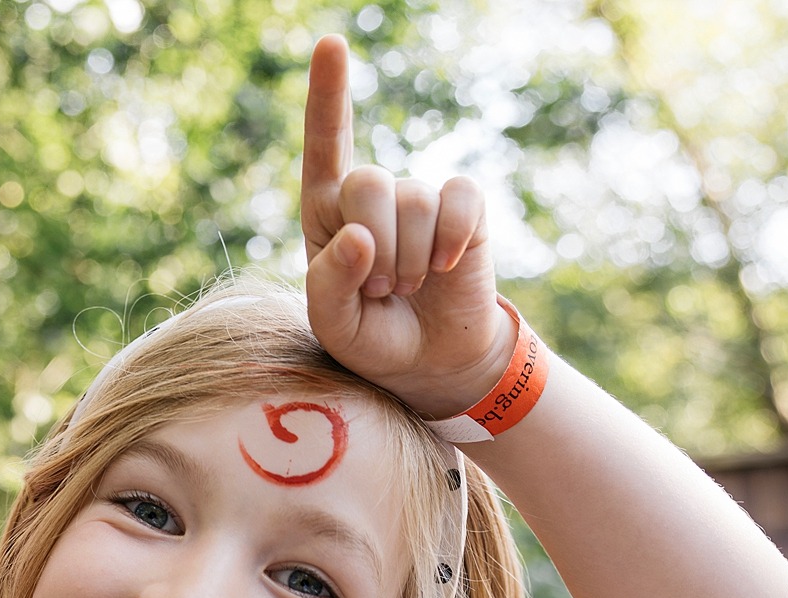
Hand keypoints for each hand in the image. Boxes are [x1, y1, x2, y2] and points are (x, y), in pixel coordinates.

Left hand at [299, 34, 516, 416]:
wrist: (430, 363)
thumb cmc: (371, 339)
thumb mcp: (333, 324)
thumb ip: (328, 284)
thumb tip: (358, 236)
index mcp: (327, 215)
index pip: (324, 147)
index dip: (329, 95)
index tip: (332, 45)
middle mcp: (370, 197)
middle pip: (368, 182)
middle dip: (375, 245)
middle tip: (381, 289)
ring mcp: (418, 199)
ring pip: (413, 200)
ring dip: (411, 258)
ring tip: (408, 288)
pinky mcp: (464, 208)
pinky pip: (459, 201)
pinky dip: (452, 240)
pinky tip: (447, 267)